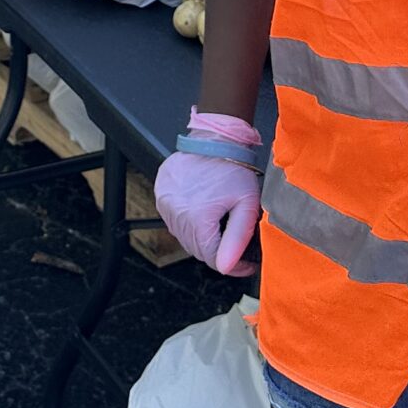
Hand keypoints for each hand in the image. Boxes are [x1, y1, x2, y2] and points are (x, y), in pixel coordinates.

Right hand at [151, 153, 261, 274]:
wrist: (215, 140)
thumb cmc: (233, 170)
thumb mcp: (246, 206)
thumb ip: (237, 239)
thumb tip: (225, 267)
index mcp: (197, 219)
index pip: (212, 259)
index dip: (232, 265)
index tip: (246, 262)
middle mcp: (176, 213)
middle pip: (197, 250)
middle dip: (217, 250)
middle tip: (234, 240)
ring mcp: (165, 203)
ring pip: (184, 236)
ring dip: (201, 236)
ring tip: (218, 220)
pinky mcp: (161, 194)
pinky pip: (174, 219)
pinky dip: (187, 220)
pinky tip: (201, 208)